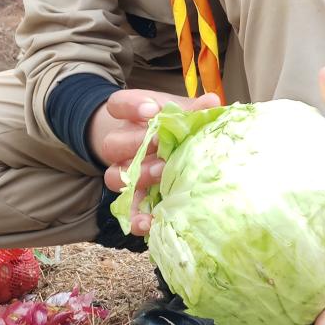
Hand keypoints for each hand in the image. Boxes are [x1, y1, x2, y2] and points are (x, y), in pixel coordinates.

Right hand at [90, 88, 220, 235]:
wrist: (163, 150)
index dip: (130, 107)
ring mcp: (124, 172)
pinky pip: (125, 209)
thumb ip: (192, 110)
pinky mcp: (131, 198)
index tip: (151, 110)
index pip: (117, 104)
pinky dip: (135, 216)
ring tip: (160, 175)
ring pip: (113, 176)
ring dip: (137, 177)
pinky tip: (149, 222)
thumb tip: (211, 102)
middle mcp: (121, 144)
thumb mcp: (181, 113)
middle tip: (160, 144)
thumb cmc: (173, 127)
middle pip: (112, 143)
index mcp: (132, 117)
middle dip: (136, 144)